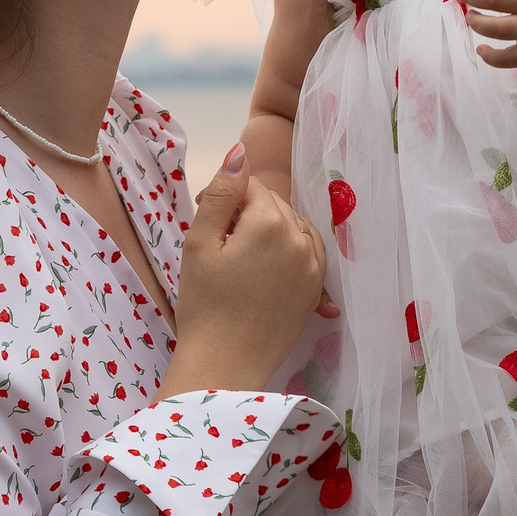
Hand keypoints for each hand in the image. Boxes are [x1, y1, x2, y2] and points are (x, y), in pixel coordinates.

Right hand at [161, 143, 337, 397]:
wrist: (224, 365)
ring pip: (291, 227)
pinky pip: (306, 253)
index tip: (203, 225)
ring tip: (239, 262)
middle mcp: (301, 239)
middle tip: (217, 248)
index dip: (222, 200)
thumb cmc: (204, 304)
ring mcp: (313, 266)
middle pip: (272, 205)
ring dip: (268, 233)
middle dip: (246, 216)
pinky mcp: (315, 290)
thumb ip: (224, 191)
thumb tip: (241, 150)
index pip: (249, 187)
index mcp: (271, 222)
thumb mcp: (200, 242)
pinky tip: (264, 269)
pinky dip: (288, 252)